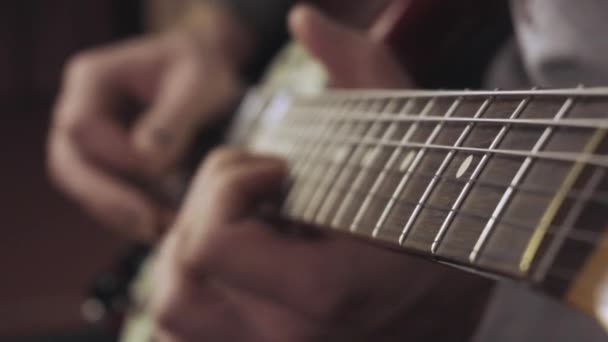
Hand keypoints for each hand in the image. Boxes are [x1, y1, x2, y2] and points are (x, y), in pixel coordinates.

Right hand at [47, 5, 247, 240]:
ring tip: (162, 232)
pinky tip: (164, 227)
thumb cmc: (201, 68)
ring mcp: (92, 139)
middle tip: (148, 226)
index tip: (161, 170)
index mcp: (92, 80)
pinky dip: (133, 213)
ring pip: (86, 186)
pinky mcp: (110, 162)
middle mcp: (81, 110)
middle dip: (107, 200)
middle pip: (69, 164)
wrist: (205, 69)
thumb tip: (147, 164)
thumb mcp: (198, 84)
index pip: (82, 128)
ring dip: (120, 214)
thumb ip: (172, 121)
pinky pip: (109, 194)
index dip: (117, 156)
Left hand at [151, 5, 489, 340]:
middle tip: (258, 191)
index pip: (211, 247)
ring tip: (245, 220)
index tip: (278, 169)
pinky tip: (235, 253)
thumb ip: (357, 64)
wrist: (449, 288)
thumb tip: (303, 19)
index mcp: (327, 293)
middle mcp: (293, 340)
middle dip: (205, 214)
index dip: (228, 189)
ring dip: (190, 249)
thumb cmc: (429, 207)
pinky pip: (187, 331)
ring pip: (173, 308)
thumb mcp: (404, 131)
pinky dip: (195, 284)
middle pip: (177, 281)